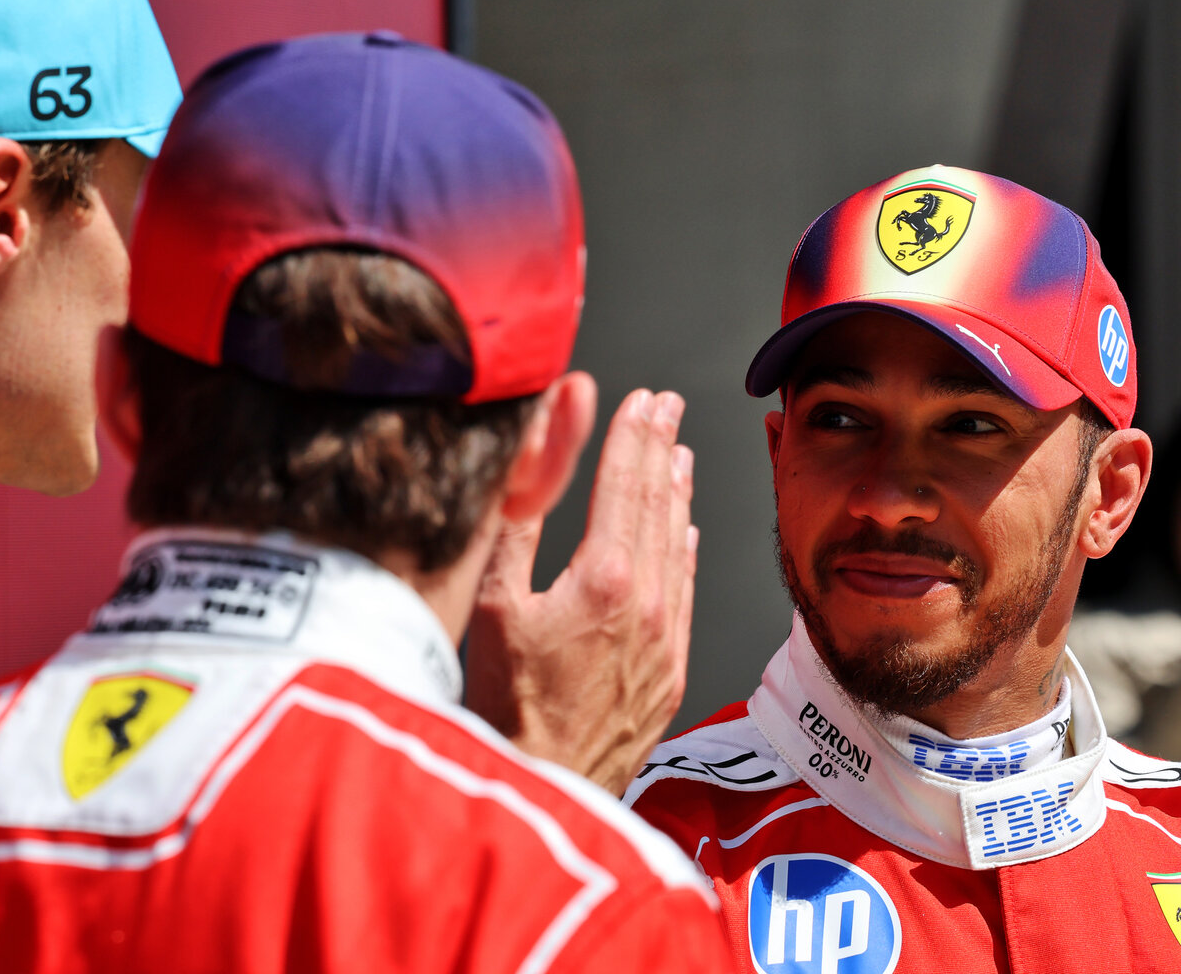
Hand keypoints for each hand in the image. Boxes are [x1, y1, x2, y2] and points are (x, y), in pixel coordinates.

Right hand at [464, 389, 697, 795]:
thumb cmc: (507, 703)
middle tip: (668, 407)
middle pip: (658, 504)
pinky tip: (686, 530)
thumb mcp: (493, 603)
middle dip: (661, 447)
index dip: (633, 434)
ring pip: (677, 545)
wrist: (545, 782)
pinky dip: (686, 552)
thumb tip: (534, 456)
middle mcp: (647, 602)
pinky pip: (686, 593)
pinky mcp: (671, 669)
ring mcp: (665, 637)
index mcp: (603, 578)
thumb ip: (518, 523)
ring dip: (678, 493)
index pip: (624, 484)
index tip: (644, 398)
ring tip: (679, 453)